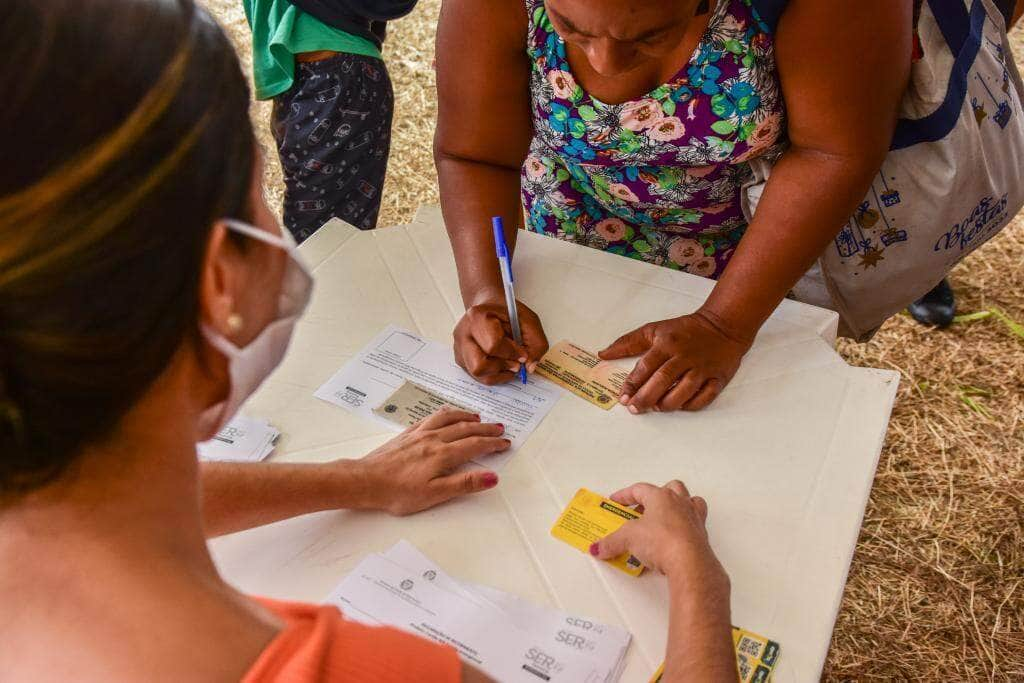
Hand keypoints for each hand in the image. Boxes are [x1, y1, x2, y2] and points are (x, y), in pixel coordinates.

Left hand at [354, 409, 509, 514]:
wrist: (365, 480)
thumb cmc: (398, 492)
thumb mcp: (435, 494)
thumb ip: (464, 484)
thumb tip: (493, 477)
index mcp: (443, 455)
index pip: (475, 445)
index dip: (493, 444)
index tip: (506, 442)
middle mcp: (433, 440)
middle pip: (465, 429)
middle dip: (485, 429)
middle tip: (500, 428)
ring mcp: (419, 434)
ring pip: (448, 419)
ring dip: (465, 416)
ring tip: (477, 417)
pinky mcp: (406, 434)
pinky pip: (430, 418)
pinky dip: (444, 414)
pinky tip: (445, 415)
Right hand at [454, 293, 548, 385]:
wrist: (489, 307)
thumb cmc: (507, 313)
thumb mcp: (529, 321)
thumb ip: (536, 343)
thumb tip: (529, 367)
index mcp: (477, 317)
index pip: (492, 345)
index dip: (512, 353)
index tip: (523, 354)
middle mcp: (462, 333)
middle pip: (479, 365)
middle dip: (502, 367)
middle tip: (516, 364)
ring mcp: (459, 348)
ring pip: (477, 374)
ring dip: (498, 373)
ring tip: (510, 364)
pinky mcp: (460, 359)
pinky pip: (476, 376)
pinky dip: (493, 375)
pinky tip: (502, 366)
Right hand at [590, 481, 727, 593]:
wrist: (689, 562)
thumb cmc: (663, 540)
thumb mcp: (628, 538)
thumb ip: (612, 541)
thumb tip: (600, 547)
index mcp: (662, 496)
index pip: (640, 489)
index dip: (625, 495)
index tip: (617, 501)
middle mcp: (680, 503)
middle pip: (670, 488)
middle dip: (656, 495)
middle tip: (643, 507)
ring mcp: (693, 519)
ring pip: (689, 502)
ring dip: (678, 505)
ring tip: (666, 515)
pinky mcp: (701, 537)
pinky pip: (694, 525)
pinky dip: (685, 528)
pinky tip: (677, 537)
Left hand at [599, 311, 751, 412]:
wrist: (722, 326)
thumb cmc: (684, 330)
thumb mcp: (654, 330)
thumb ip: (627, 343)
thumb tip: (603, 354)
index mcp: (667, 344)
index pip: (646, 366)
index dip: (632, 384)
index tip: (623, 397)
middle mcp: (684, 357)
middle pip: (663, 380)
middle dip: (646, 398)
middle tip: (634, 408)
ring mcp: (703, 368)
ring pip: (684, 391)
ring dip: (668, 403)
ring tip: (656, 407)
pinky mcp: (718, 378)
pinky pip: (705, 397)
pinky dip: (691, 405)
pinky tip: (680, 406)